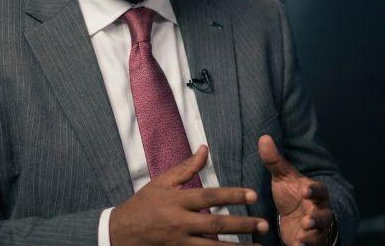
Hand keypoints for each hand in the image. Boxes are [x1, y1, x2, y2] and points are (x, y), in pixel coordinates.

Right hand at [109, 145, 268, 245]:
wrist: (119, 233)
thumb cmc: (142, 205)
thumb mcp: (161, 182)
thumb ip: (186, 168)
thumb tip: (205, 149)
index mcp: (177, 201)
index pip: (210, 197)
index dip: (232, 196)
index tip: (253, 195)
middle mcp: (180, 222)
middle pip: (216, 224)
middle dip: (242, 225)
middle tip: (264, 225)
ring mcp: (179, 242)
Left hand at [258, 136, 333, 245]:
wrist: (298, 220)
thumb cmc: (292, 196)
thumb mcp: (283, 178)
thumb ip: (274, 160)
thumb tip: (263, 137)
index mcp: (315, 193)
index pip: (319, 190)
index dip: (313, 190)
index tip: (305, 190)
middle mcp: (320, 211)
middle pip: (324, 215)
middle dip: (317, 218)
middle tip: (308, 220)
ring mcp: (317, 229)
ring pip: (319, 233)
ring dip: (312, 237)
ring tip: (302, 239)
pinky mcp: (312, 242)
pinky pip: (312, 245)